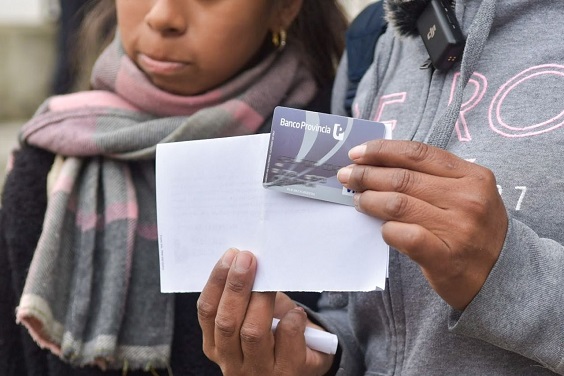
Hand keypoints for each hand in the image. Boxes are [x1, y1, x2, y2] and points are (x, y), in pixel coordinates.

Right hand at [197, 248, 333, 375]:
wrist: (308, 361)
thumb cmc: (276, 332)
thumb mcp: (253, 315)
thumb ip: (247, 295)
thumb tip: (248, 260)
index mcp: (216, 346)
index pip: (207, 312)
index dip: (217, 281)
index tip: (231, 255)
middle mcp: (232, 363)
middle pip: (226, 322)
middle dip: (236, 286)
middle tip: (247, 258)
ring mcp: (259, 372)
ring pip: (252, 332)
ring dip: (261, 299)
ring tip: (270, 279)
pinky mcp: (287, 372)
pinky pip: (287, 338)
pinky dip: (292, 319)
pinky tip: (296, 312)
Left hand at [337, 140, 507, 309]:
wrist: (504, 277)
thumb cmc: (476, 230)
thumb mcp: (468, 194)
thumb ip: (433, 178)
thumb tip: (380, 165)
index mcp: (473, 175)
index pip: (417, 153)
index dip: (382, 150)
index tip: (357, 153)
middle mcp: (467, 198)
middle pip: (402, 177)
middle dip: (366, 174)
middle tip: (347, 176)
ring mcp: (457, 227)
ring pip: (398, 203)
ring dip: (369, 200)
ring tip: (358, 200)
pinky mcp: (444, 256)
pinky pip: (403, 235)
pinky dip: (386, 228)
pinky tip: (380, 227)